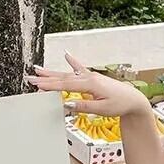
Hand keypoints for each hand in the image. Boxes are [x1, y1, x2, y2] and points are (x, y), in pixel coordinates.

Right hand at [26, 52, 149, 118]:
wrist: (133, 100)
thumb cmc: (121, 104)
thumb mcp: (103, 109)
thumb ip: (85, 106)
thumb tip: (68, 104)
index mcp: (91, 84)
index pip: (66, 85)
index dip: (50, 86)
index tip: (36, 85)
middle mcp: (90, 77)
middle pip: (63, 78)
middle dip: (45, 78)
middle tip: (29, 77)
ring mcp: (91, 76)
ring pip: (68, 73)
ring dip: (53, 72)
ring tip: (37, 69)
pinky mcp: (93, 78)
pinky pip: (80, 68)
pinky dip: (73, 61)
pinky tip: (67, 55)